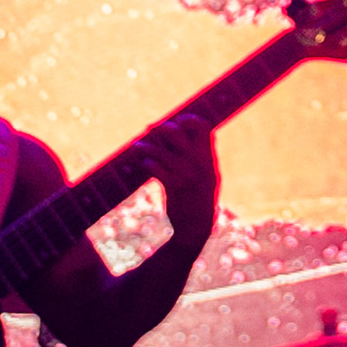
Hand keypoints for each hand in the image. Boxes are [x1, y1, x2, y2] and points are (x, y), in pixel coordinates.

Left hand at [145, 112, 221, 243]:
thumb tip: (184, 134)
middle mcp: (199, 164)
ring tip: (138, 146)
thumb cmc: (199, 199)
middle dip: (161, 128)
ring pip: (160, 151)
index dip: (187, 119)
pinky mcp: (173, 187)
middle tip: (151, 129)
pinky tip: (144, 163)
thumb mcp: (207, 176)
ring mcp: (186, 175)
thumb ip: (200, 156)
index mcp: (208, 158)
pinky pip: (156, 168)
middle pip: (176, 133)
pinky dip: (147, 163)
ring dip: (146, 146)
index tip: (177, 122)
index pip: (203, 126)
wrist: (196, 227)